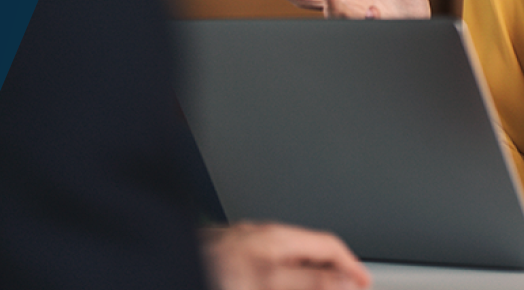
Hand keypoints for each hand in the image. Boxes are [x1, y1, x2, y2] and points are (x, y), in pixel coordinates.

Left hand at [201, 222, 370, 289]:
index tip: (364, 284)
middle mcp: (259, 238)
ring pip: (284, 263)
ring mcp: (240, 247)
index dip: (352, 266)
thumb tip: (346, 279)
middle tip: (342, 289)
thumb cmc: (207, 271)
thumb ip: (309, 279)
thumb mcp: (267, 281)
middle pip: (308, 253)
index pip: (328, 244)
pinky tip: (274, 283)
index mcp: (275, 238)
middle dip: (329, 273)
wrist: (160, 268)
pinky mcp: (225, 259)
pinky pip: (263, 269)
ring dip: (304, 277)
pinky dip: (279, 278)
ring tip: (315, 286)